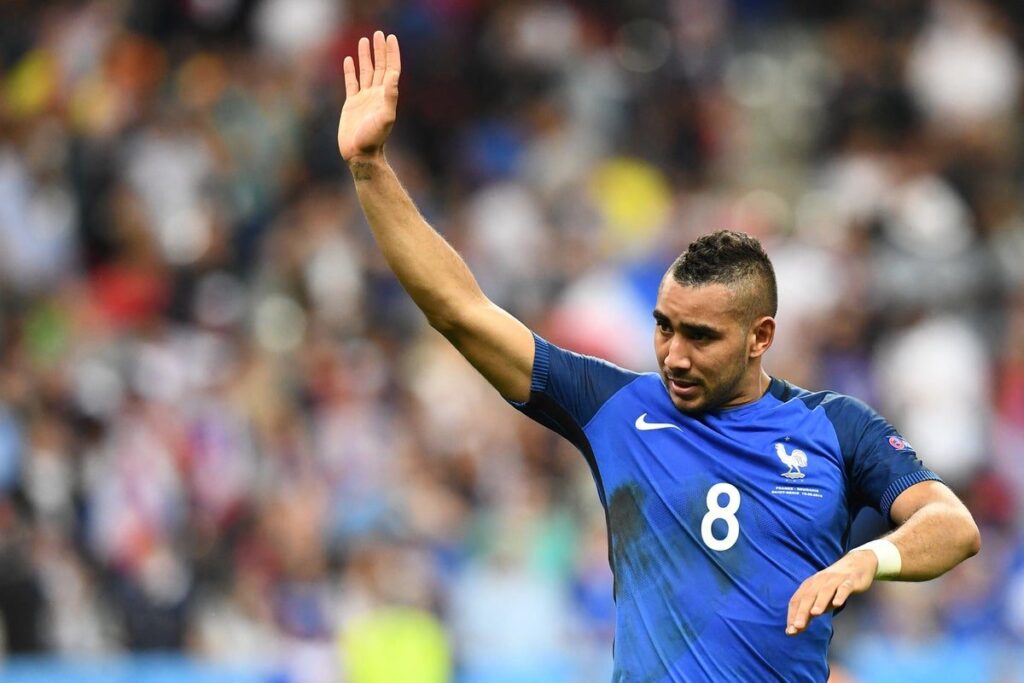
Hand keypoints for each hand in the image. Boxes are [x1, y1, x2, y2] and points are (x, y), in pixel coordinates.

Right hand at [338, 31, 400, 163]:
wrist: (360, 154)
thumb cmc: (374, 139)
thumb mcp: (385, 117)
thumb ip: (390, 96)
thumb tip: (392, 75)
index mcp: (386, 95)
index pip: (391, 69)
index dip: (391, 54)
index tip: (391, 38)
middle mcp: (376, 94)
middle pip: (379, 67)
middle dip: (380, 50)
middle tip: (378, 34)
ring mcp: (364, 98)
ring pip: (365, 72)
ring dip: (366, 56)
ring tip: (364, 40)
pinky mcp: (351, 104)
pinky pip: (351, 83)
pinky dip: (350, 71)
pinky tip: (349, 61)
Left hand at [786, 549, 876, 635]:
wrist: (857, 563)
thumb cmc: (834, 586)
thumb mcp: (821, 599)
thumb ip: (809, 612)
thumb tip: (795, 629)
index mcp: (810, 585)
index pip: (797, 600)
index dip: (792, 615)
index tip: (790, 631)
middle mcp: (819, 581)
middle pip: (808, 596)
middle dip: (802, 612)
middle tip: (797, 626)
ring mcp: (835, 580)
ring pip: (825, 591)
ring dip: (819, 602)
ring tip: (815, 614)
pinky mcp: (850, 581)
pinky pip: (844, 588)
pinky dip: (840, 595)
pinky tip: (837, 604)